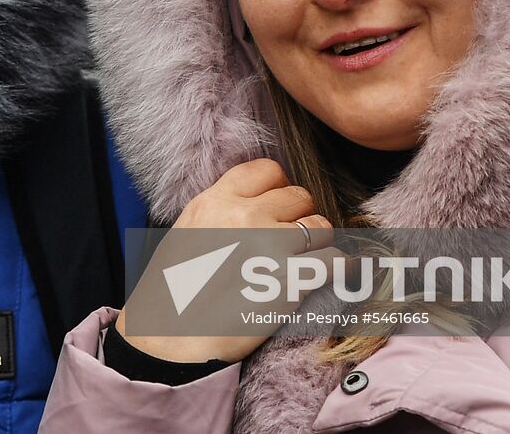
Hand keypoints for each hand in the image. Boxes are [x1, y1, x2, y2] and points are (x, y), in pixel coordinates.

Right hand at [115, 158, 334, 364]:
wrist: (171, 339)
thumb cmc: (173, 291)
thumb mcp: (186, 232)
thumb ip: (221, 211)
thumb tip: (255, 205)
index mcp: (215, 201)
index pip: (267, 170)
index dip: (278, 189)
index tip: (277, 207)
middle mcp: (244, 217)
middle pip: (299, 196)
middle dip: (298, 217)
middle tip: (289, 242)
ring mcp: (270, 246)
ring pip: (321, 226)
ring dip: (318, 243)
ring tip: (304, 262)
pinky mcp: (291, 280)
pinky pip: (335, 261)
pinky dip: (338, 269)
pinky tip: (333, 276)